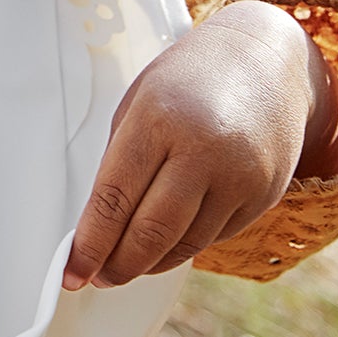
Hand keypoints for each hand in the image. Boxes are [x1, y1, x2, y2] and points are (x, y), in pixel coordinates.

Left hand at [62, 2, 337, 290]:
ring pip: (185, 243)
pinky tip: (167, 245)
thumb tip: (100, 224)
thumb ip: (123, 159)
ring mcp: (239, 176)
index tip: (72, 271)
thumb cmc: (189, 79)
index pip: (114, 197)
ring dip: (150, 263)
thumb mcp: (142, 101)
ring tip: (126, 266)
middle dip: (118, 265)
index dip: (90, 243)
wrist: (266, 59)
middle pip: (151, 231)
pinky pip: (215, 236)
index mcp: (158, 119)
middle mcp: (202, 150)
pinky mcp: (265, 194)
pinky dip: (185, 246)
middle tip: (97, 277)